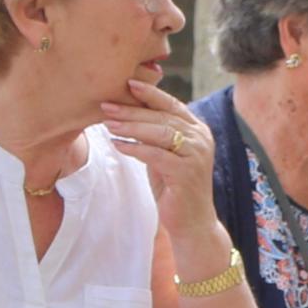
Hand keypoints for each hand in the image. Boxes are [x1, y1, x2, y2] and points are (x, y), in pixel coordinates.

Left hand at [98, 80, 221, 246]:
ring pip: (159, 132)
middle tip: (107, 105)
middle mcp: (201, 139)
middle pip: (162, 117)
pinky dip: (135, 148)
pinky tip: (117, 145)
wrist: (192, 223)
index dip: (150, 93)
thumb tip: (130, 113)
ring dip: (131, 126)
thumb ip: (155, 136)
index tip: (127, 84)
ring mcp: (196, 155)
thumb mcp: (164, 156)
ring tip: (108, 124)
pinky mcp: (187, 172)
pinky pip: (155, 154)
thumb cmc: (174, 188)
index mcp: (198, 130)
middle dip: (132, 110)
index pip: (172, 105)